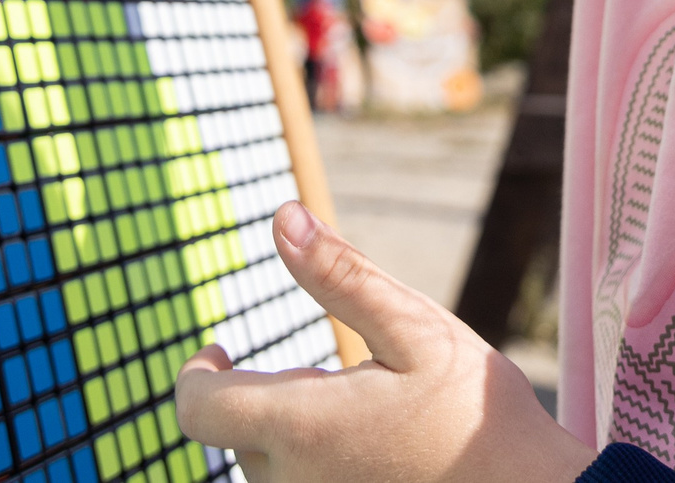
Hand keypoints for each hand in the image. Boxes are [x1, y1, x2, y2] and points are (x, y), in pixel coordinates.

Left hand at [177, 203, 596, 482]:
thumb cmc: (478, 415)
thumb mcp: (415, 328)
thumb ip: (340, 275)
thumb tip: (282, 217)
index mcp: (300, 428)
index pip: (196, 410)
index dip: (195, 374)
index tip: (220, 348)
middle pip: (236, 439)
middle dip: (264, 399)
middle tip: (328, 376)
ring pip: (268, 473)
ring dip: (292, 440)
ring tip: (362, 420)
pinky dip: (317, 470)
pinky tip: (372, 456)